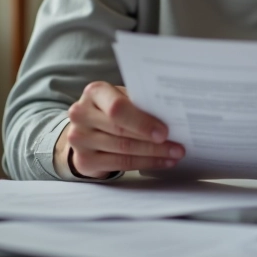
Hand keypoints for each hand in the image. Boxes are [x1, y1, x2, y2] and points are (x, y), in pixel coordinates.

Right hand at [54, 82, 184, 178]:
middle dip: (154, 142)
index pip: (118, 108)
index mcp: (94, 93)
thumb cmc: (111, 109)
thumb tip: (173, 115)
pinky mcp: (84, 160)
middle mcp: (81, 114)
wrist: (86, 129)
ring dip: (154, 154)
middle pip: (121, 131)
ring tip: (174, 154)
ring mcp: (79, 139)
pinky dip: (144, 163)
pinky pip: (120, 164)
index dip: (142, 122)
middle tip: (178, 147)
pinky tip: (161, 162)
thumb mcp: (122, 98)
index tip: (164, 132)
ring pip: (123, 150)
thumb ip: (140, 103)